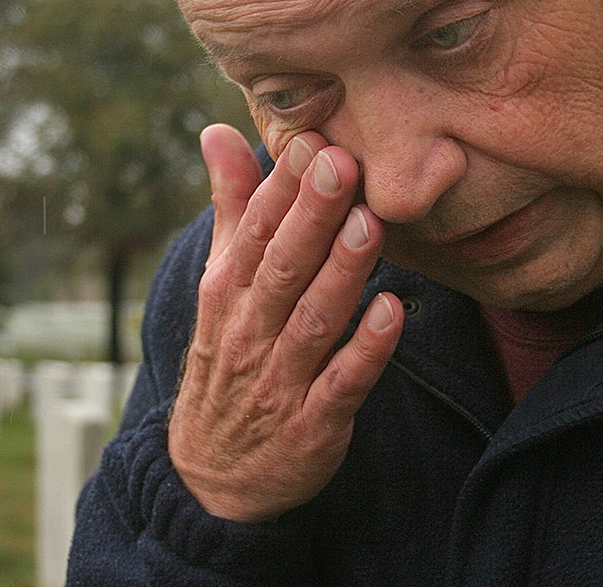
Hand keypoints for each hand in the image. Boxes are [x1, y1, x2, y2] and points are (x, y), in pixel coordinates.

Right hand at [168, 124, 403, 522]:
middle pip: (280, 268)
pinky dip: (364, 351)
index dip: (281, 188)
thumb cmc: (225, 357)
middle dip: (310, 217)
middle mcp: (247, 331)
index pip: (252, 232)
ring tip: (369, 224)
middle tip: (341, 163)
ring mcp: (278, 379)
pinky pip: (340, 385)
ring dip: (340, 274)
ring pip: (311, 320)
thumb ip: (229, 207)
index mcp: (225, 292)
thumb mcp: (218, 282)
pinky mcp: (312, 424)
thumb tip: (217, 132)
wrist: (210, 471)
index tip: (311, 140)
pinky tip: (392, 313)